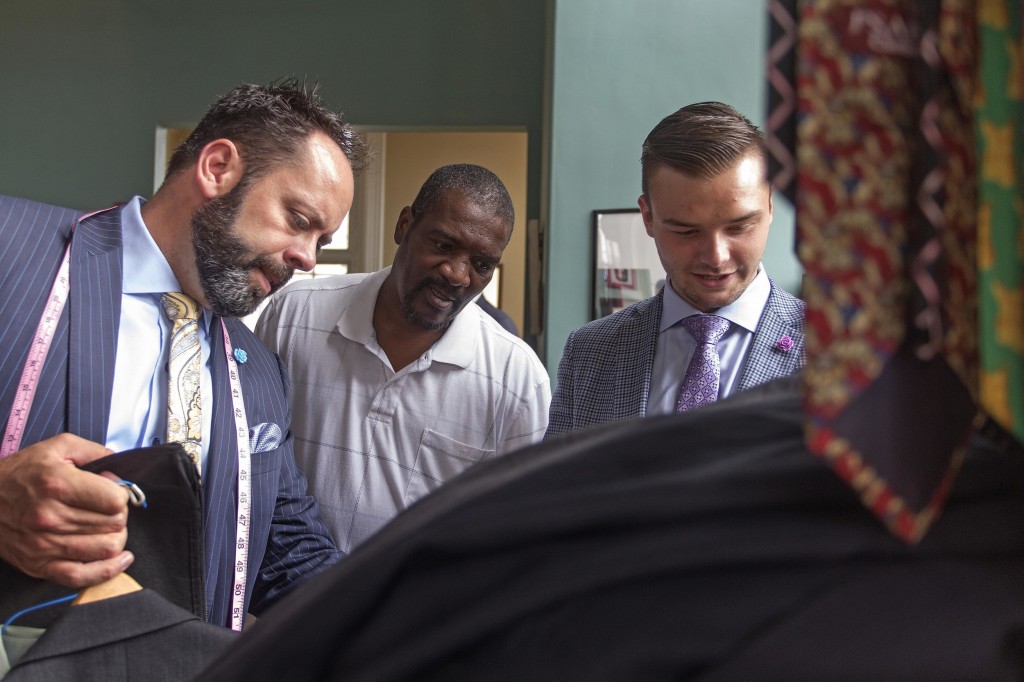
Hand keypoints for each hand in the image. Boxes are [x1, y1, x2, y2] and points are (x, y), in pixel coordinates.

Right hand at [0, 433, 133, 587]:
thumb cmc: (21, 472)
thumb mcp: (58, 447)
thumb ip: (96, 453)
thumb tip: (120, 474)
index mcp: (58, 485)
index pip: (115, 501)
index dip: (121, 495)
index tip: (113, 492)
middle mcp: (51, 517)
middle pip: (114, 524)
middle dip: (120, 514)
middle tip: (108, 508)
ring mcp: (45, 544)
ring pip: (106, 548)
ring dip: (116, 537)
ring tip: (107, 527)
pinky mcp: (39, 565)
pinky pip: (82, 577)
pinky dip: (107, 570)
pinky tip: (120, 559)